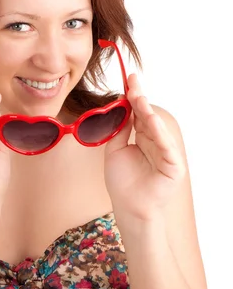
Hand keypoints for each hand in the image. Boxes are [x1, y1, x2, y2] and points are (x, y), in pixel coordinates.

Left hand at [104, 73, 185, 219]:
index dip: (134, 98)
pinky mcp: (173, 167)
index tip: (129, 80)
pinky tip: (151, 120)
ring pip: (158, 129)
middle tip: (133, 84)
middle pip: (148, 117)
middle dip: (140, 100)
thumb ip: (119, 129)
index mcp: (143, 139)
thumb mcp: (114, 150)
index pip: (139, 114)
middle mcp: (156, 143)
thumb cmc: (122, 183)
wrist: (128, 208)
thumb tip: (120, 107)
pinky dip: (160, 134)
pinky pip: (167, 147)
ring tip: (140, 99)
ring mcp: (166, 154)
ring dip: (148, 113)